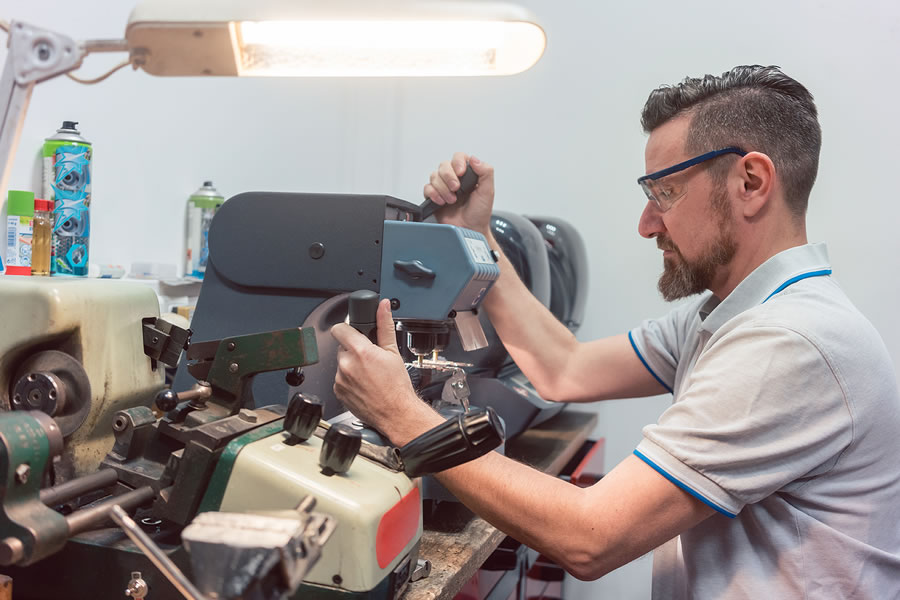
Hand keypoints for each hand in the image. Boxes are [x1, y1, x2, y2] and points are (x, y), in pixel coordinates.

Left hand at [331, 299, 436, 444]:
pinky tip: (364, 384)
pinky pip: (340, 379)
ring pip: (342, 363)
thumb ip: (385, 325)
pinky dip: (349, 379)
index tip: (355, 332)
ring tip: (369, 374)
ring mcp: (340, 379)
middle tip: (370, 359)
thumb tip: (383, 307)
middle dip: (354, 349)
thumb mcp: (393, 351)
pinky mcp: (338, 392)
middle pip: (343, 347)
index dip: (348, 328)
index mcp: (360, 351)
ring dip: (352, 365)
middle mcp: (346, 365)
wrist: (396, 413)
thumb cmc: (397, 387)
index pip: (339, 328)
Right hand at [423, 153, 494, 234]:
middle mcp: (455, 178)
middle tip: (456, 189)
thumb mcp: (488, 191)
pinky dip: (434, 194)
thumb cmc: (479, 213)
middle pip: (444, 165)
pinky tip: (442, 202)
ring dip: (443, 189)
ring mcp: (444, 186)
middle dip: (449, 177)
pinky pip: (427, 188)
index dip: (457, 163)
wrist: (469, 229)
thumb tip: (475, 159)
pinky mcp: (434, 196)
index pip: (459, 157)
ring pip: (434, 176)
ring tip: (452, 200)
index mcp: (468, 173)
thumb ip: (486, 172)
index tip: (461, 173)